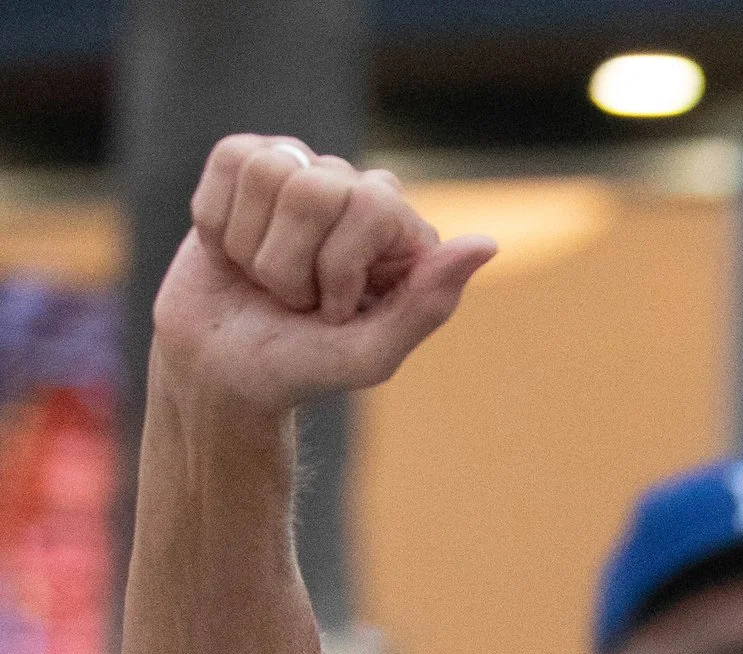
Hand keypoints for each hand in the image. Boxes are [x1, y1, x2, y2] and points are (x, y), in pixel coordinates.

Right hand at [152, 137, 493, 412]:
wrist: (224, 367)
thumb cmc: (304, 366)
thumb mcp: (372, 354)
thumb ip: (429, 302)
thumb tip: (488, 243)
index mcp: (401, 235)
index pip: (372, 205)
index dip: (338, 266)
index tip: (334, 313)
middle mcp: (358, 192)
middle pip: (314, 188)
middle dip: (292, 263)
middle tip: (296, 300)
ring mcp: (304, 171)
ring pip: (268, 172)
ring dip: (255, 247)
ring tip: (265, 278)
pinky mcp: (246, 163)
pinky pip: (230, 161)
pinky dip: (219, 222)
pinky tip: (233, 251)